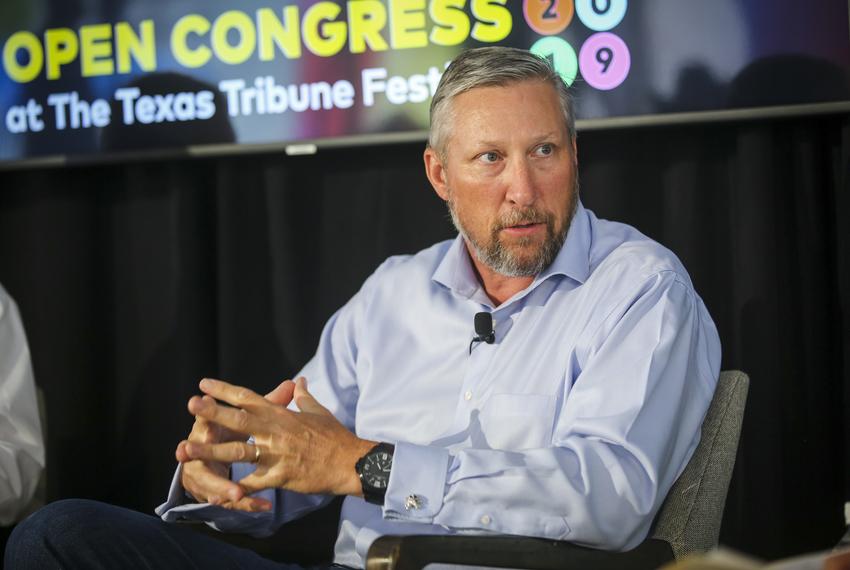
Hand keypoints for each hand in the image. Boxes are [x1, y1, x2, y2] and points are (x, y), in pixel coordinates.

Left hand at [181, 377, 375, 498]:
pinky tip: (217, 493)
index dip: (225, 390)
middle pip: (238, 419)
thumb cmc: (335, 436)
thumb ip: (303, 396)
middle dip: (213, 412)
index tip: (204, 383)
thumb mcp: (318, 411)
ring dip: (211, 451)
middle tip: (191, 404)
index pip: (248, 397)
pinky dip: (235, 490)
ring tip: (187, 450)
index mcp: (281, 414)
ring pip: (238, 451)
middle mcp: (275, 431)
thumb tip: (299, 381)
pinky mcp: (280, 477)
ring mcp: (276, 454)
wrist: (350, 462)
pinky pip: (253, 484)